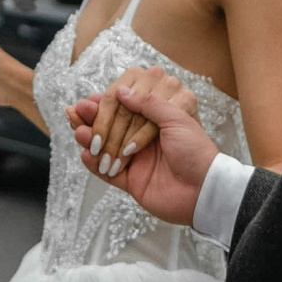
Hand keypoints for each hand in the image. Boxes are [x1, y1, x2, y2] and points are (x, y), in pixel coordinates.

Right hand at [77, 65, 193, 174]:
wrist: (205, 191)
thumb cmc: (197, 152)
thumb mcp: (176, 118)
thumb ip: (148, 103)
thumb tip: (122, 90)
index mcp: (157, 120)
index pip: (127, 107)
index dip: (108, 105)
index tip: (91, 100)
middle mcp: (145, 138)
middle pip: (112, 126)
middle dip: (93, 119)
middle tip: (76, 112)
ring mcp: (137, 160)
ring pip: (106, 148)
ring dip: (89, 139)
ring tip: (78, 131)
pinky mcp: (132, 182)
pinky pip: (107, 173)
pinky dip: (94, 165)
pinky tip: (85, 155)